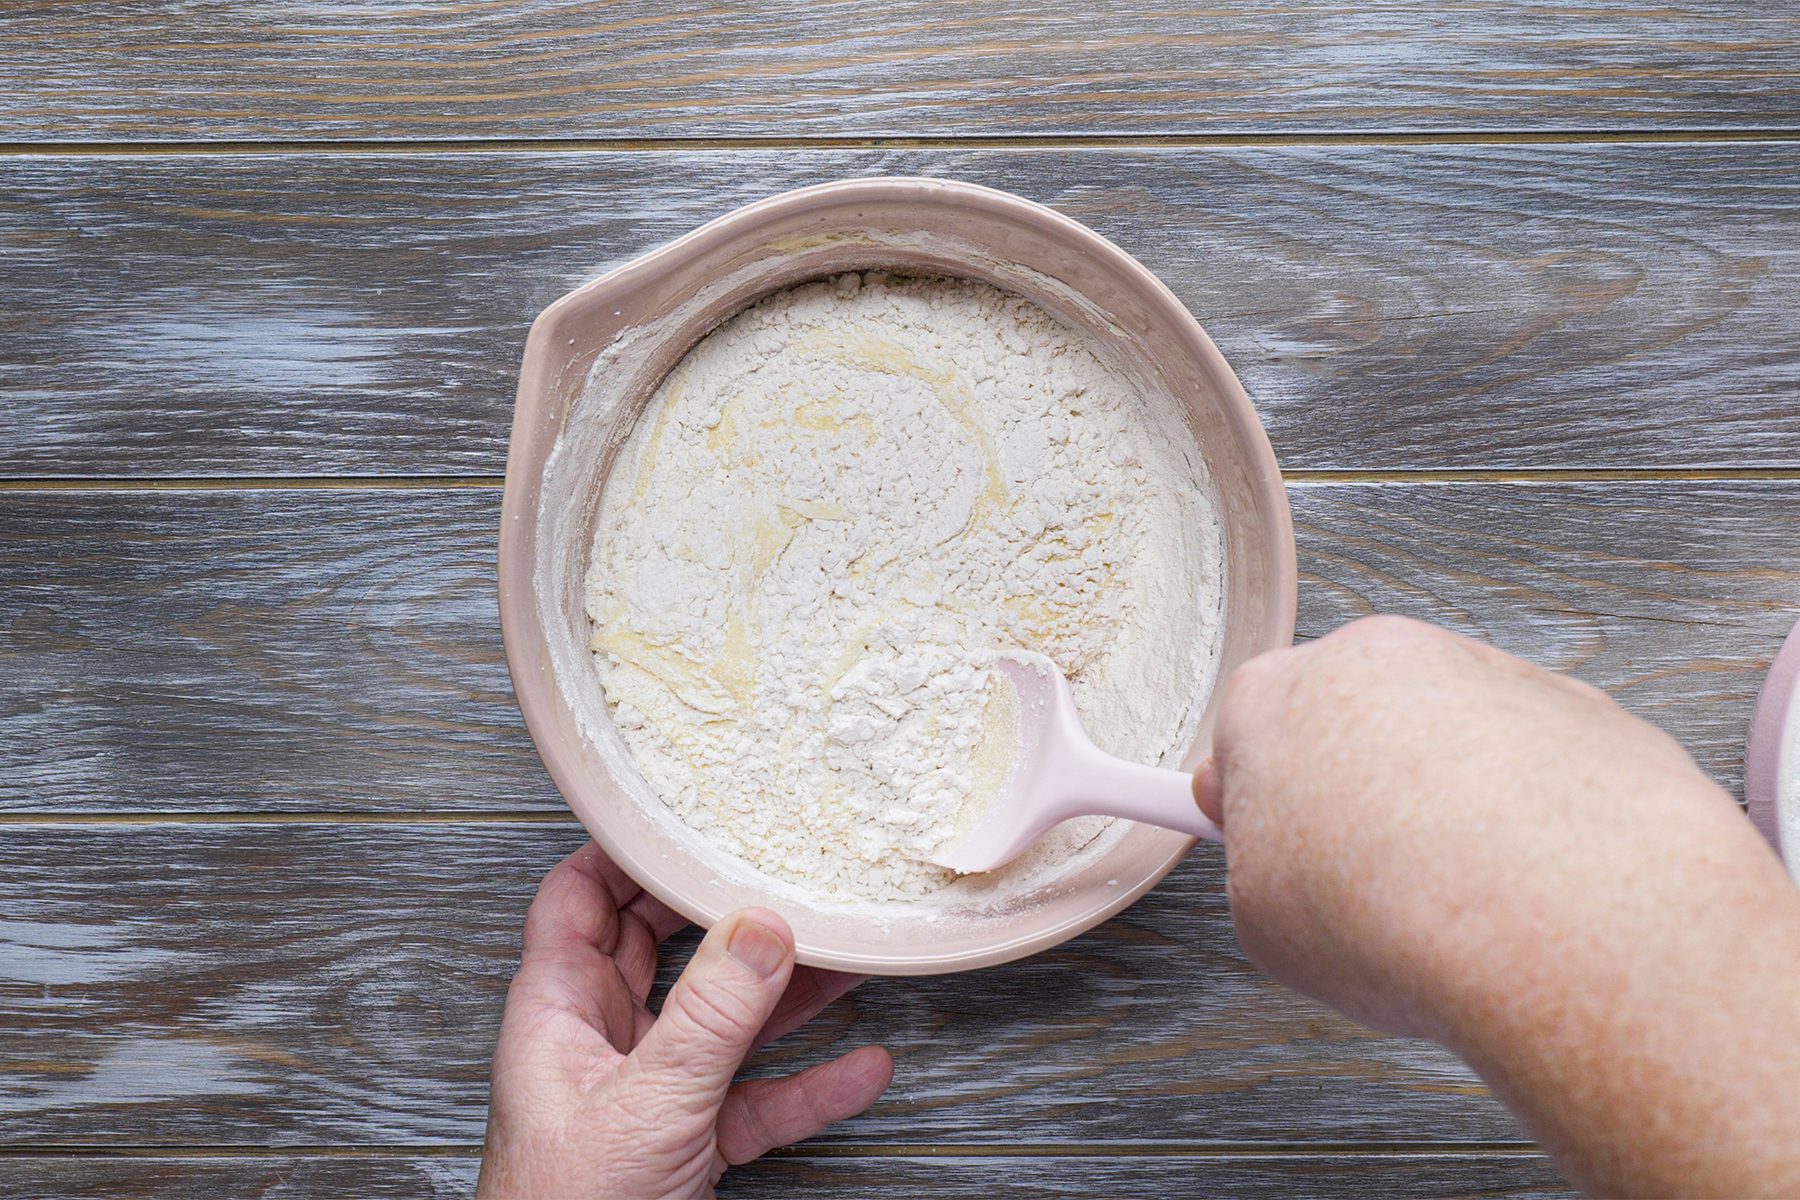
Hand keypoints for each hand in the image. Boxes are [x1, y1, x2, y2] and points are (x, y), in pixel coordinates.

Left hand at [477, 841, 892, 1198]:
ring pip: (723, 1019)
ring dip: (786, 992)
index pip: (580, 898)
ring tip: (847, 953)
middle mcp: (601, 1038)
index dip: (626, 851)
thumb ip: (711, 1015)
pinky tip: (862, 1068)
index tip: (690, 813)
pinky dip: (810, 1083)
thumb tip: (762, 925)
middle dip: (725, 910)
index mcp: (559, 1009)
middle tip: (779, 867)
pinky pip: (758, 1096)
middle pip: (663, 945)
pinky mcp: (688, 1141)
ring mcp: (648, 1089)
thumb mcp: (648, 1102)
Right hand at [1196, 615, 1799, 1194]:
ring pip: (1445, 738)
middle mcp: (1372, 661)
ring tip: (1460, 900)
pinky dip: (1529, 809)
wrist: (1558, 917)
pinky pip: (1530, 756)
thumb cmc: (1401, 916)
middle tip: (1367, 889)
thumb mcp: (1266, 924)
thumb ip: (1267, 869)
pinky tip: (1530, 882)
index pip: (1243, 742)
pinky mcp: (1574, 703)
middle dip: (1354, 797)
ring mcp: (1478, 670)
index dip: (1256, 809)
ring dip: (1444, 802)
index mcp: (1272, 698)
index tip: (1276, 850)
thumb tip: (1301, 869)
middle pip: (1345, 726)